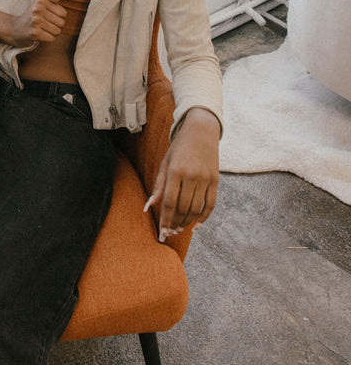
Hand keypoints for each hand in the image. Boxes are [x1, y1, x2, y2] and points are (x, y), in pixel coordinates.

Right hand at [0, 0, 66, 46]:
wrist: (14, 29)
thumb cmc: (30, 16)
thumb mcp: (38, 4)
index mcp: (41, 1)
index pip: (63, 13)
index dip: (58, 17)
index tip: (48, 18)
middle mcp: (38, 10)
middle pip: (61, 23)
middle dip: (55, 26)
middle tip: (45, 25)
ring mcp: (36, 21)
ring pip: (57, 31)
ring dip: (51, 33)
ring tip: (42, 30)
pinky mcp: (35, 33)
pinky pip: (51, 38)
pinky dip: (47, 39)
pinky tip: (39, 35)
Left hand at [144, 107, 219, 241]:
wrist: (202, 131)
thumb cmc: (179, 148)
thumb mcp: (165, 163)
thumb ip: (158, 185)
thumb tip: (148, 207)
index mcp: (176, 170)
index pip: (169, 202)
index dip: (164, 219)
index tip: (161, 233)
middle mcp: (191, 176)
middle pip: (182, 208)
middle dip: (175, 223)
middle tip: (169, 233)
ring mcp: (205, 178)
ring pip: (196, 209)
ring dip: (187, 223)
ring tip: (179, 229)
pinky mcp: (215, 180)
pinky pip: (210, 204)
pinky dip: (204, 218)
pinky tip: (196, 226)